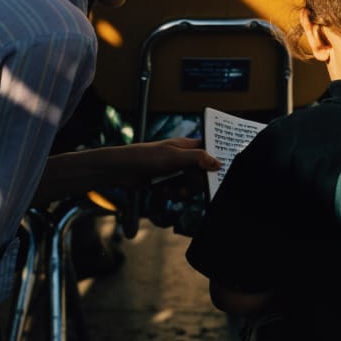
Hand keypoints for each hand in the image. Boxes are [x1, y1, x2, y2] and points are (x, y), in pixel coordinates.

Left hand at [102, 138, 219, 186]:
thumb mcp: (175, 157)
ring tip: (171, 191)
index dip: (212, 163)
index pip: (208, 151)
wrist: (123, 170)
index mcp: (187, 146)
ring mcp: (175, 171)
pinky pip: (179, 192)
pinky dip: (172, 194)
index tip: (214, 174)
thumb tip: (217, 163)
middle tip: (186, 187)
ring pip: (190, 185)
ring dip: (181, 191)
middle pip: (201, 174)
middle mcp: (183, 158)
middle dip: (194, 184)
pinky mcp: (167, 182)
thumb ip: (198, 158)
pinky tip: (162, 191)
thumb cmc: (147, 157)